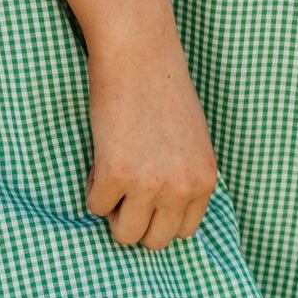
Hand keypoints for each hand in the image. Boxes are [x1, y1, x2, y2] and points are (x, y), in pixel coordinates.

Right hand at [84, 14, 218, 250]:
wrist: (139, 56)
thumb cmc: (163, 90)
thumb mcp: (192, 141)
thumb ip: (184, 177)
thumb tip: (165, 212)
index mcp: (206, 179)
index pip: (184, 233)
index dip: (160, 218)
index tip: (147, 197)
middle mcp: (182, 187)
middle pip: (154, 242)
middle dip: (135, 221)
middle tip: (125, 190)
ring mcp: (151, 184)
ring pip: (125, 235)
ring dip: (113, 211)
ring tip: (113, 175)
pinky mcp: (117, 174)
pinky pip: (96, 207)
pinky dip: (92, 187)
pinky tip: (101, 157)